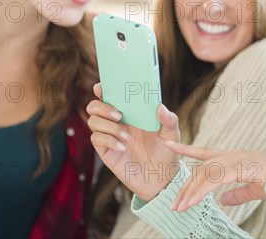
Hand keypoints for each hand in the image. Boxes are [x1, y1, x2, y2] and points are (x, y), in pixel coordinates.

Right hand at [87, 83, 180, 200]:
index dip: (102, 89)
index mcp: (131, 112)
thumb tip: (160, 107)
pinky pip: (97, 139)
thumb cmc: (166, 152)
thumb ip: (169, 120)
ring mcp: (110, 136)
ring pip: (93, 122)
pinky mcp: (106, 152)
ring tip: (127, 137)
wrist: (162, 178)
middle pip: (94, 107)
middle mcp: (117, 122)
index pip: (111, 96)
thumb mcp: (172, 134)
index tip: (100, 87)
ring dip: (108, 126)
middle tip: (119, 115)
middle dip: (102, 107)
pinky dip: (109, 140)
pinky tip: (123, 147)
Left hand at [164, 141, 265, 211]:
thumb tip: (223, 200)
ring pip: (204, 175)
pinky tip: (193, 202)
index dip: (185, 149)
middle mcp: (230, 155)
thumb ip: (237, 194)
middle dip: (185, 187)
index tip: (169, 145)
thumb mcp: (253, 190)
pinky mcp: (239, 167)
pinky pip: (214, 180)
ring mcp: (234, 159)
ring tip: (180, 208)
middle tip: (174, 204)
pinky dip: (202, 191)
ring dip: (190, 193)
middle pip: (200, 169)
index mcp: (232, 158)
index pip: (203, 153)